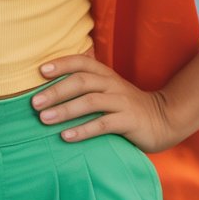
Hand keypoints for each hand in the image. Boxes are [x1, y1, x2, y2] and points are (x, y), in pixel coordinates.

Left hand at [31, 56, 175, 152]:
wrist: (164, 119)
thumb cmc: (126, 106)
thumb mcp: (108, 90)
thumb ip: (87, 86)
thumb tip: (51, 89)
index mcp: (105, 74)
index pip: (81, 62)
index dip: (61, 64)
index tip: (40, 71)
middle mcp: (112, 84)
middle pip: (81, 82)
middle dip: (56, 91)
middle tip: (34, 103)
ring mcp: (121, 102)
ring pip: (90, 101)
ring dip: (65, 110)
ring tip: (44, 119)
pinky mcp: (129, 121)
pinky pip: (103, 124)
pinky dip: (83, 130)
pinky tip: (66, 136)